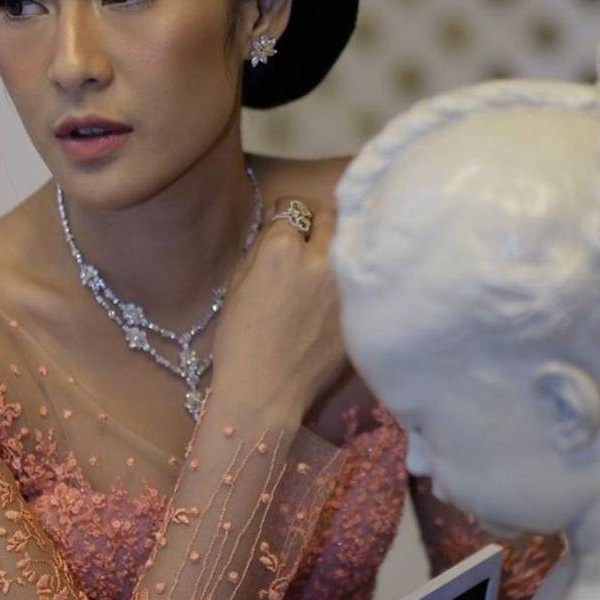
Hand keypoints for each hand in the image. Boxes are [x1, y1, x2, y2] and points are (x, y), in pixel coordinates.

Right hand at [211, 195, 347, 418]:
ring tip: (327, 265)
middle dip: (317, 224)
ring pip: (352, 241)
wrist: (266, 391)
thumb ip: (261, 248)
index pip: (292, 208)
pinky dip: (352, 277)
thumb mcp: (238, 285)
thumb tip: (280, 225)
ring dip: (339, 246)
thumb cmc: (240, 342)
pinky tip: (338, 293)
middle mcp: (319, 259)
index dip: (284, 216)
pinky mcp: (360, 309)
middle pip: (329, 216)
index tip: (285, 227)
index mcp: (281, 250)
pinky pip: (361, 276)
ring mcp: (345, 285)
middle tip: (309, 242)